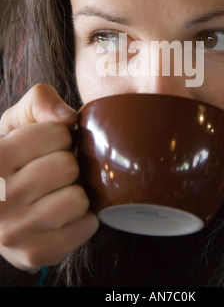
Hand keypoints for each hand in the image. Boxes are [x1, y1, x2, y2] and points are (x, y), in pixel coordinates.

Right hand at [0, 84, 98, 271]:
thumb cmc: (13, 157)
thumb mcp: (16, 121)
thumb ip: (39, 101)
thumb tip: (69, 117)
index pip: (56, 133)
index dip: (60, 136)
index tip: (49, 146)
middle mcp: (0, 196)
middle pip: (67, 166)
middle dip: (68, 163)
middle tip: (55, 170)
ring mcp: (15, 230)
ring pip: (77, 198)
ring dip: (76, 191)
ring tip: (59, 191)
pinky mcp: (34, 253)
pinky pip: (85, 227)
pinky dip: (83, 218)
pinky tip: (65, 213)